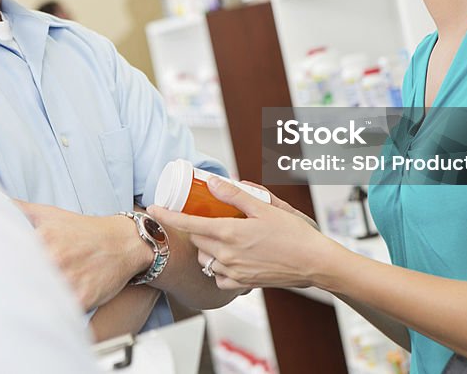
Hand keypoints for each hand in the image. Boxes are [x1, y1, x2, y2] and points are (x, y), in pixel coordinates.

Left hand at [16, 201, 151, 310]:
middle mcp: (56, 258)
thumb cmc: (82, 229)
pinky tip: (42, 312)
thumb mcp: (49, 213)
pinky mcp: (82, 298)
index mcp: (43, 238)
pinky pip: (58, 312)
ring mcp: (70, 279)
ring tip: (13, 308)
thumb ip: (18, 208)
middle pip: (19, 281)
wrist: (124, 243)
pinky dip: (50, 313)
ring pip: (38, 298)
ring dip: (28, 302)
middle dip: (6, 288)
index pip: (7, 257)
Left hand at [148, 177, 331, 290]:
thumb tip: (212, 183)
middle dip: (195, 227)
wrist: (314, 263)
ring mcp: (233, 272)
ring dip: (207, 246)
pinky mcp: (242, 284)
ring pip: (205, 258)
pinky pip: (218, 276)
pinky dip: (218, 267)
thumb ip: (236, 195)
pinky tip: (230, 257)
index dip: (167, 216)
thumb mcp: (265, 207)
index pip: (188, 225)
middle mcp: (227, 255)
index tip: (153, 209)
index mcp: (230, 233)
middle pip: (196, 239)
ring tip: (223, 236)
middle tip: (205, 216)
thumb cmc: (294, 234)